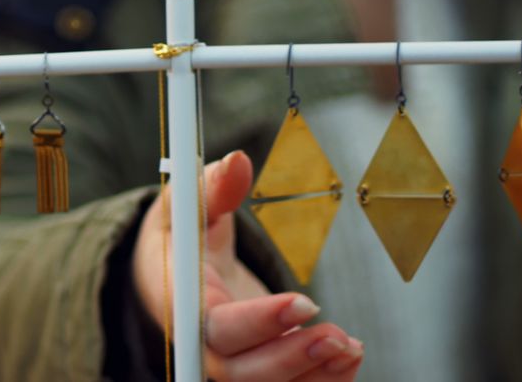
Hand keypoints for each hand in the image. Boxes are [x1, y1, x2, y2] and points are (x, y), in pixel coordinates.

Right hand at [133, 150, 363, 380]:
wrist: (169, 274)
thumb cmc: (178, 237)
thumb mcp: (183, 206)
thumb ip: (210, 187)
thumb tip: (238, 161)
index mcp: (183, 302)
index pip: (216, 326)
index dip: (259, 323)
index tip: (304, 303)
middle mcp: (204, 343)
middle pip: (242, 371)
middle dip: (292, 360)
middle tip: (339, 337)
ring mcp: (230, 362)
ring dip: (312, 376)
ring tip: (351, 348)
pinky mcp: (254, 368)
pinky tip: (349, 360)